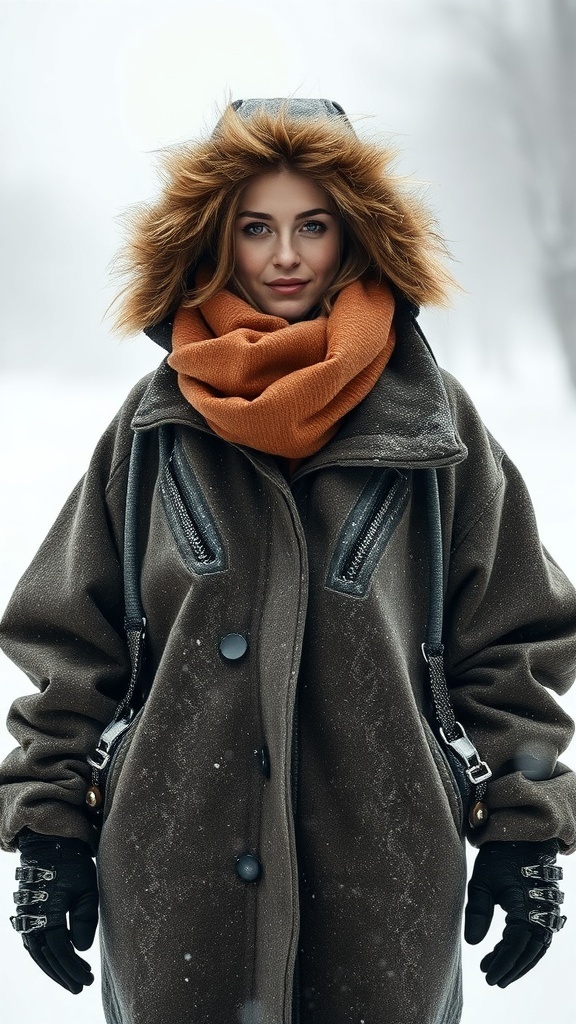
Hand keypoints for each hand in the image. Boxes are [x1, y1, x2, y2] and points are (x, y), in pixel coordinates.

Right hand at [11, 828, 98, 993]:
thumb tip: (81, 950)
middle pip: (47, 956)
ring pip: (38, 952)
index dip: (72, 968)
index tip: (86, 980)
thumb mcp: (86, 888)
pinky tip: (59, 961)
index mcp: (47, 912)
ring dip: (54, 967)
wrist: (51, 844)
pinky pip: (33, 942)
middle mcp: (32, 917)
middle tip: (82, 985)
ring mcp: (26, 916)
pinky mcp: (27, 914)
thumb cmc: (73, 864)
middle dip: (64, 973)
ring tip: (73, 978)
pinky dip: (46, 955)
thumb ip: (85, 919)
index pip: (59, 950)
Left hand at [464, 840, 564, 986]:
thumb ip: (477, 911)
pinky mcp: (548, 907)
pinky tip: (511, 953)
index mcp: (526, 906)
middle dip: (510, 968)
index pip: (515, 946)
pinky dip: (527, 948)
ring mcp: (549, 910)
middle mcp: (542, 911)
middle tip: (491, 979)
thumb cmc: (499, 856)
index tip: (487, 975)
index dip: (502, 963)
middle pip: (528, 951)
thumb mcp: (482, 880)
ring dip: (520, 962)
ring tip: (497, 970)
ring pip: (537, 946)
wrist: (523, 835)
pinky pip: (541, 935)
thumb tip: (472, 943)